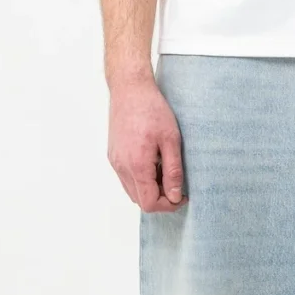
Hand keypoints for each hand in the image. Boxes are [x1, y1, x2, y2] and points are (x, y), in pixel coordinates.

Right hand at [107, 73, 185, 211]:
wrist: (130, 90)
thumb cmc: (152, 109)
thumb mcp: (171, 140)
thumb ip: (173, 171)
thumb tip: (175, 196)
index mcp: (137, 165)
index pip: (150, 203)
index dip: (169, 205)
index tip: (182, 195)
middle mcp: (122, 167)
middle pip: (140, 201)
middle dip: (160, 198)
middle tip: (175, 182)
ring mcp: (115, 162)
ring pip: (132, 191)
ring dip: (149, 189)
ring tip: (164, 169)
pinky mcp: (113, 155)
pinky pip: (126, 178)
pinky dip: (140, 179)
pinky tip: (152, 162)